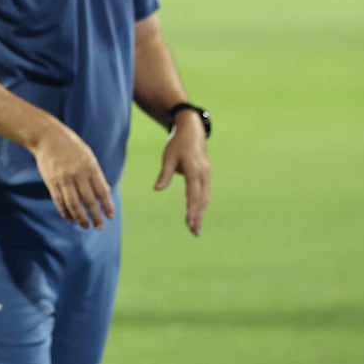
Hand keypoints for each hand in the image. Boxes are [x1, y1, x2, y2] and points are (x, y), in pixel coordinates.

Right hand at [30, 121, 114, 229]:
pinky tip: (70, 219)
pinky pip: (60, 201)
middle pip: (89, 201)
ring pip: (74, 204)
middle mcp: (78, 174)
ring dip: (80, 218)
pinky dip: (65, 212)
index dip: (107, 205)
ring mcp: (63, 179)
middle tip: (99, 226)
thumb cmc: (70, 146)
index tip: (110, 216)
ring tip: (85, 226)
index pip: (101, 191)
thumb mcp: (88, 156)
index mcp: (90, 167)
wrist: (47, 137)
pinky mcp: (52, 182)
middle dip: (95, 216)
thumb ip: (96, 174)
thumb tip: (104, 192)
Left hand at [154, 117, 209, 235]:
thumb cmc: (178, 143)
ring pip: (205, 198)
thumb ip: (164, 174)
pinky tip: (198, 214)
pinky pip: (204, 193)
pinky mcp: (205, 175)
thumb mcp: (168, 157)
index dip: (192, 210)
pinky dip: (201, 204)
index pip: (193, 195)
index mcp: (194, 171)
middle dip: (198, 217)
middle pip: (201, 200)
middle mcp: (203, 175)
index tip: (190, 223)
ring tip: (196, 228)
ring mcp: (206, 175)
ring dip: (201, 213)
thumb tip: (157, 189)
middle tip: (195, 232)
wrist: (192, 130)